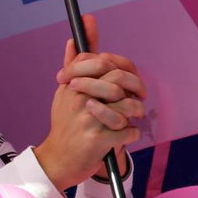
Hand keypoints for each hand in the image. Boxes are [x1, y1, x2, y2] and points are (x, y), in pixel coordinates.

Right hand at [34, 14, 144, 191]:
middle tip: (139, 95)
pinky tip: (124, 135)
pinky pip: (129, 131)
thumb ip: (72, 65)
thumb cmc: (65, 124)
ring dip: (136, 112)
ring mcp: (88, 119)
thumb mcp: (64, 93)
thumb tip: (74, 37)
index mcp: (72, 85)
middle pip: (118, 79)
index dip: (121, 66)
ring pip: (129, 105)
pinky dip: (132, 134)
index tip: (128, 76)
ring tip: (131, 117)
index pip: (101, 61)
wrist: (58, 160)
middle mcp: (79, 99)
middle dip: (135, 86)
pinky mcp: (98, 140)